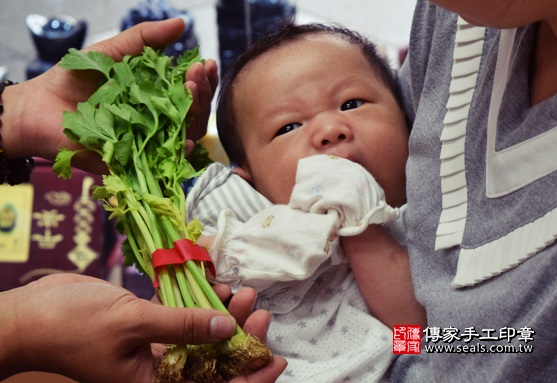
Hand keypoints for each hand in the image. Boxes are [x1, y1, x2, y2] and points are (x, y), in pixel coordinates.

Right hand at [0, 274, 284, 382]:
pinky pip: (183, 317)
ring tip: (244, 293)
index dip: (249, 377)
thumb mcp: (133, 324)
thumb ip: (182, 325)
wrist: (33, 314)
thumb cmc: (75, 326)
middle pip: (214, 360)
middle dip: (241, 338)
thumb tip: (228, 328)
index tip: (276, 360)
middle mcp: (159, 369)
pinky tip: (216, 286)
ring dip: (224, 316)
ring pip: (202, 335)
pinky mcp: (148, 324)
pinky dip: (200, 303)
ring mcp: (154, 346)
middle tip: (259, 310)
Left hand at [2, 18, 217, 173]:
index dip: (202, 80)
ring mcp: (148, 142)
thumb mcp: (111, 53)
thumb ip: (144, 39)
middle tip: (197, 74)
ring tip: (191, 90)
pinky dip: (179, 153)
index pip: (189, 92)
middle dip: (201, 93)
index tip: (205, 63)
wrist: (37, 108)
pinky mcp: (136, 162)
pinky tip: (188, 139)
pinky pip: (164, 162)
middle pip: (193, 114)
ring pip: (185, 135)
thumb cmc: (71, 80)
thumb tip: (182, 23)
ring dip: (195, 116)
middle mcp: (156, 121)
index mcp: (154, 97)